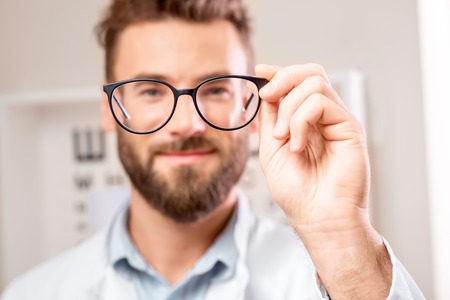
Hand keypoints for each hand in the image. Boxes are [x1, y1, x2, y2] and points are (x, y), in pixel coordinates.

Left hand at [256, 64, 390, 298]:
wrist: (317, 217)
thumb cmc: (297, 191)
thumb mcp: (271, 149)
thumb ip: (270, 118)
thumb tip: (266, 89)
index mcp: (306, 120)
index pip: (297, 82)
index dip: (277, 72)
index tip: (259, 71)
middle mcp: (324, 117)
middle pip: (310, 72)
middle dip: (282, 79)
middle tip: (267, 97)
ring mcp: (337, 120)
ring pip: (314, 83)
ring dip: (289, 108)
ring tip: (284, 137)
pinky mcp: (349, 127)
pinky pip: (321, 103)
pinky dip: (301, 121)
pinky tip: (298, 145)